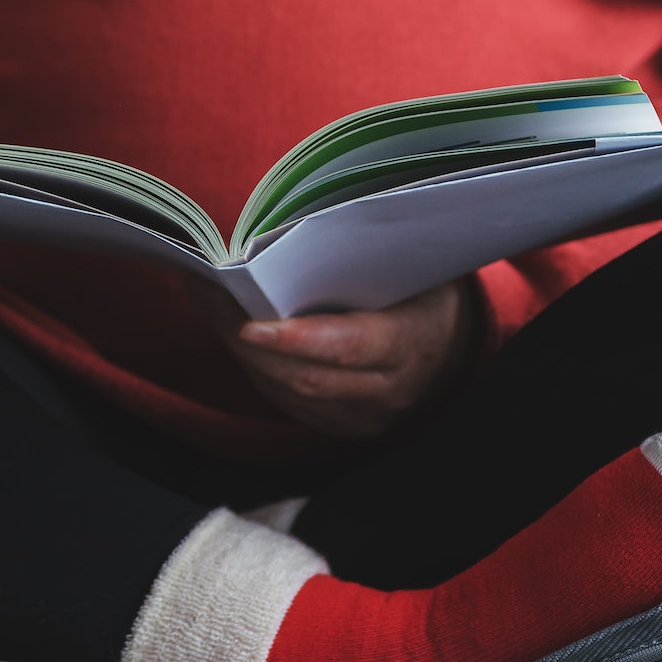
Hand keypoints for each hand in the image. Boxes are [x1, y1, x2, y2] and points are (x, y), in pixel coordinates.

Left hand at [217, 279, 480, 439]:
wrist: (452, 344)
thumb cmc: (422, 288)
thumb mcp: (411, 264)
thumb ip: (364, 256)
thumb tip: (285, 235)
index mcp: (415, 342)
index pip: (353, 348)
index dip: (300, 341)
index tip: (253, 325)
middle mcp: (390, 391)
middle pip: (306, 376)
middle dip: (249, 339)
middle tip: (209, 293)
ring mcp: (364, 416)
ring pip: (288, 390)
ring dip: (243, 351)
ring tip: (210, 303)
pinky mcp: (340, 426)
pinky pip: (286, 400)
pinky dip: (255, 364)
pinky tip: (233, 330)